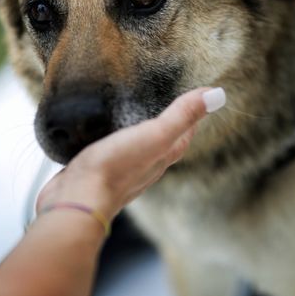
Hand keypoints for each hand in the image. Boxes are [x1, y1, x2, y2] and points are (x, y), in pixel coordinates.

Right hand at [37, 87, 225, 219]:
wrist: (76, 200)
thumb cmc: (116, 168)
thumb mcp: (155, 135)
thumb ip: (182, 115)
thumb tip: (218, 95)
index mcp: (162, 157)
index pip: (184, 135)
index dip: (192, 118)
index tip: (196, 99)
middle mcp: (145, 167)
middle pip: (164, 144)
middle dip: (168, 125)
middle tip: (168, 103)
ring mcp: (120, 171)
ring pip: (138, 149)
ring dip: (141, 134)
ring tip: (136, 115)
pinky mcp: (97, 172)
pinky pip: (112, 153)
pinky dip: (114, 140)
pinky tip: (104, 134)